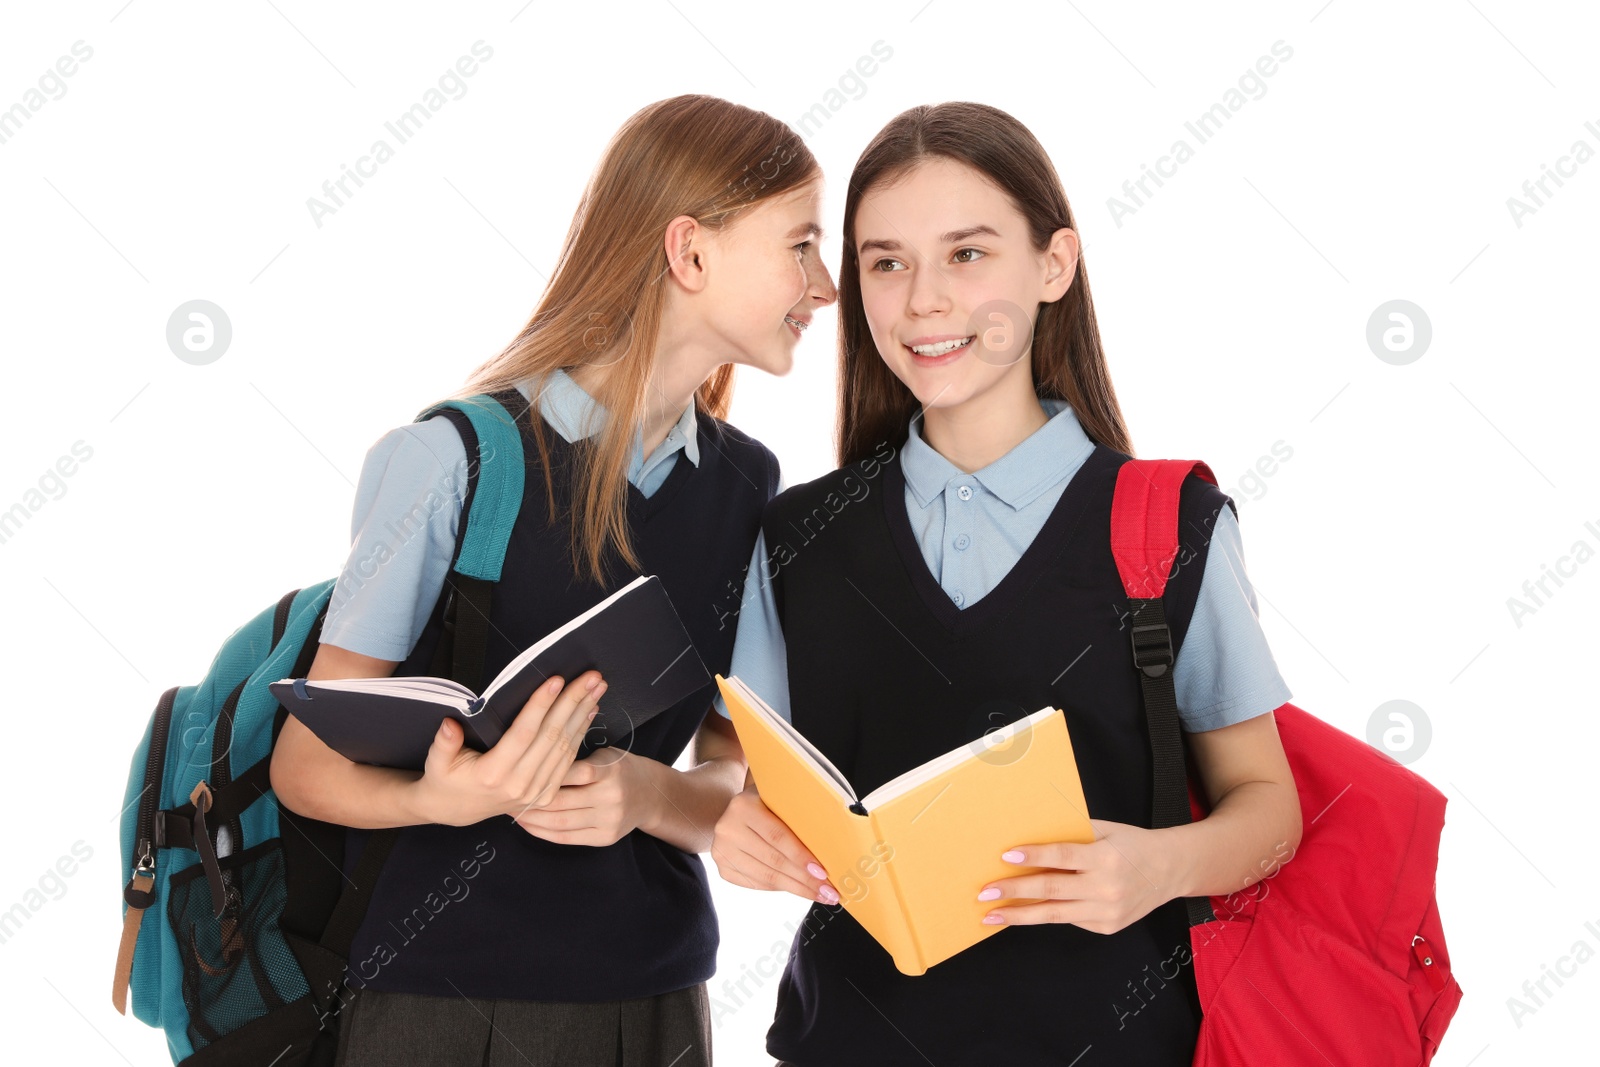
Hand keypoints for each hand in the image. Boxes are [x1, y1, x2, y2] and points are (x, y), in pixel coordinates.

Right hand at [410, 671, 606, 826]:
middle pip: (552, 736)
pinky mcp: (546, 793)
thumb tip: (450, 723)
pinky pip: (568, 759)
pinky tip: (590, 711)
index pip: (523, 733)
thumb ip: (444, 742)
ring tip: (596, 687)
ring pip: (566, 746)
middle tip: (590, 677)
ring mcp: (536, 791)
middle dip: (573, 702)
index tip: (556, 680)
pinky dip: (581, 732)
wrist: (456, 810)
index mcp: (493, 774)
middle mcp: (519, 784)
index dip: (541, 705)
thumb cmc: (446, 779)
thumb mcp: (436, 762)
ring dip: (583, 713)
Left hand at [511, 749, 653, 846]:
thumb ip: (576, 757)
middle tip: (507, 793)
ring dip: (532, 818)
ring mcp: (609, 820)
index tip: (518, 771)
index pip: (573, 772)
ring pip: (560, 821)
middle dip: (530, 799)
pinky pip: (567, 837)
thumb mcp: (604, 754)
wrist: (650, 794)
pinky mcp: (606, 837)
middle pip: (561, 800)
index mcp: (611, 770)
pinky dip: (543, 833)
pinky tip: (528, 825)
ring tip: (512, 810)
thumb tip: (534, 752)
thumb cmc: (618, 769)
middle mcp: (612, 797)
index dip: (543, 774)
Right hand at [711, 782, 838, 904]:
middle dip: (805, 879)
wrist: (736, 809)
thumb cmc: (766, 804)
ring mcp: (722, 851)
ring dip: (796, 888)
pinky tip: (798, 889)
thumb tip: (830, 846)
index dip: (801, 856)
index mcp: (743, 806)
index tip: (823, 872)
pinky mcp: (723, 869)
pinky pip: (757, 884)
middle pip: (773, 861)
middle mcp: (727, 829)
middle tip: (829, 891)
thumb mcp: (778, 799)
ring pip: (766, 877)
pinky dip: (780, 888)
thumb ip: (797, 816)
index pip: (777, 836)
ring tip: (819, 894)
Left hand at [976, 818, 1174, 933]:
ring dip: (1019, 915)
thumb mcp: (1106, 830)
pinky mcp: (1106, 927)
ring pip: (1054, 914)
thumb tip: (1030, 835)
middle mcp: (1106, 887)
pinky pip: (1069, 919)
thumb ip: (1072, 835)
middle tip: (985, 894)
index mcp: (1106, 858)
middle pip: (1051, 889)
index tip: (1006, 857)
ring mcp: (1107, 911)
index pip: (1062, 856)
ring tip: (992, 915)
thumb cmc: (1133, 845)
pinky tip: (1023, 912)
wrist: (1170, 870)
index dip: (1033, 856)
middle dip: (1014, 892)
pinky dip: (1045, 914)